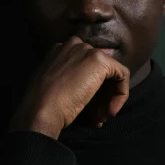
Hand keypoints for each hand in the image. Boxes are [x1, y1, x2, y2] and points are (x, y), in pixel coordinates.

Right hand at [8, 36, 130, 136]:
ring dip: (109, 100)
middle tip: (97, 117)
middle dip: (102, 97)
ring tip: (100, 118)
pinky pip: (122, 75)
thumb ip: (68, 81)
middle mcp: (74, 45)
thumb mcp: (52, 86)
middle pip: (100, 71)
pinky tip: (109, 111)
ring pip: (111, 74)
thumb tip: (86, 90)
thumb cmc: (43, 105)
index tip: (89, 111)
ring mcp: (87, 51)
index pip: (86, 67)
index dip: (91, 91)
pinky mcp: (100, 61)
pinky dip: (121, 95)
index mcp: (60, 50)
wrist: (42, 109)